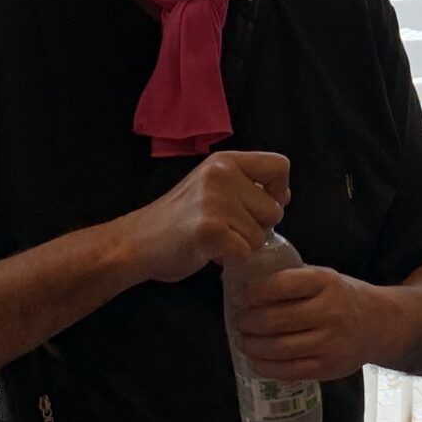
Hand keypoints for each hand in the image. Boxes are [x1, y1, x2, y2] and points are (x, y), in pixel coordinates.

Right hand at [115, 151, 289, 283]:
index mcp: (225, 161)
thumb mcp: (212, 188)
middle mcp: (222, 175)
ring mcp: (215, 202)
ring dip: (241, 245)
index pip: (279, 166)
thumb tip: (284, 196)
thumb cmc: (179, 219)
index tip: (257, 207)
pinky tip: (209, 252)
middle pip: (274, 209)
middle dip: (256, 226)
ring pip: (261, 235)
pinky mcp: (210, 231)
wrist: (136, 242)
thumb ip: (246, 187)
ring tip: (214, 239)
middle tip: (225, 228)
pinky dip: (230, 260)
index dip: (277, 191)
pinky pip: (245, 253)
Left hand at [230, 263, 382, 380]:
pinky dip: (266, 367)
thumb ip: (291, 280)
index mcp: (326, 282)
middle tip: (239, 322)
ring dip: (253, 346)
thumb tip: (243, 284)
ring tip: (243, 341)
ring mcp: (331, 342)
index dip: (255, 292)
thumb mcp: (323, 279)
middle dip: (249, 322)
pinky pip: (290, 371)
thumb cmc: (341, 298)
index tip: (240, 297)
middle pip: (277, 319)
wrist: (378, 325)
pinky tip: (255, 361)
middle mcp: (330, 311)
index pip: (282, 284)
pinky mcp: (329, 367)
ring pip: (280, 348)